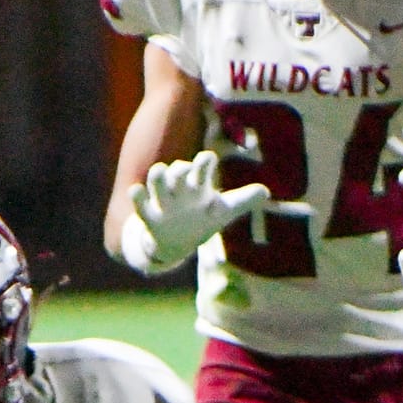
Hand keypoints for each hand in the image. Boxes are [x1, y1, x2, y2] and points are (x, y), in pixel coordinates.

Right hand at [119, 150, 270, 273]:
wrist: (179, 242)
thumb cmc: (202, 220)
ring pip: (158, 183)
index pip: (202, 167)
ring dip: (158, 176)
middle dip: (180, 168)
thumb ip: (244, 200)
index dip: (204, 162)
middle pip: (178, 171)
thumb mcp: (224, 211)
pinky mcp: (151, 218)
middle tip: (184, 168)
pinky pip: (142, 206)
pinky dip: (138, 198)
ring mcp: (164, 202)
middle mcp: (181, 190)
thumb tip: (266, 192)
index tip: (207, 159)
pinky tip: (135, 190)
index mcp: (199, 185)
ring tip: (160, 171)